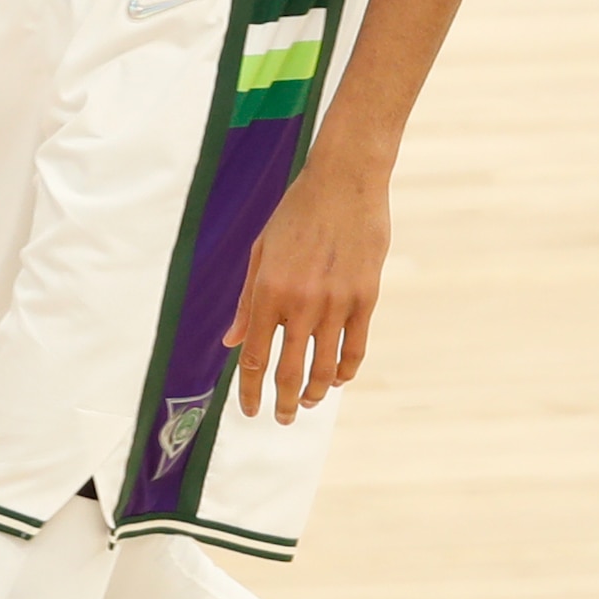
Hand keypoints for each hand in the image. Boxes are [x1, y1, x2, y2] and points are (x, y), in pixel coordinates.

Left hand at [225, 150, 388, 422]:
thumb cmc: (297, 212)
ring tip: (308, 401)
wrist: (345, 179)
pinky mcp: (366, 296)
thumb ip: (248, 302)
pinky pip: (356, 347)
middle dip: (283, 403)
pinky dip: (346, 370)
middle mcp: (300, 301)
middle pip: (289, 371)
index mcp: (268, 290)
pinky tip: (338, 378)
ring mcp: (336, 301)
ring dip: (315, 392)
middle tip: (282, 418)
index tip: (250, 411)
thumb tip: (233, 342)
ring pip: (326, 366)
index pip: (255, 357)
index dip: (251, 391)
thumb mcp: (261, 252)